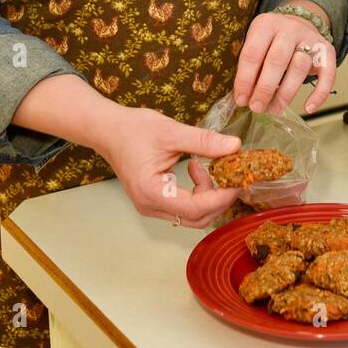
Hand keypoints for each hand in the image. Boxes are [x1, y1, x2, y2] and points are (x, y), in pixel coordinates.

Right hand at [96, 105, 242, 226]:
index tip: (239, 180)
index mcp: (152, 192)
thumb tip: (234, 146)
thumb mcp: (171, 131)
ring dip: (207, 195)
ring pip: (192, 215)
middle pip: (197, 218)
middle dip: (219, 198)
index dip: (222, 197)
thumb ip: (204, 141)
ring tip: (205, 166)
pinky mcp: (154, 201)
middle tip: (231, 174)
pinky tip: (195, 168)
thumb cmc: (134, 129)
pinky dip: (197, 193)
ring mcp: (151, 206)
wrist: (108, 130)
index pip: (196, 208)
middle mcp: (150, 206)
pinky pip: (183, 207)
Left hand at [232, 11, 335, 115]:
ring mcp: (310, 38)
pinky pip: (327, 73)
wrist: (300, 22)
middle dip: (265, 88)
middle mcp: (289, 28)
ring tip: (275, 109)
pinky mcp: (327, 50)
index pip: (252, 53)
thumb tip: (245, 98)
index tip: (241, 100)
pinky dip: (320, 93)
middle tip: (257, 107)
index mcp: (266, 25)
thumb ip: (252, 67)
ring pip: (299, 67)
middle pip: (276, 60)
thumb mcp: (257, 44)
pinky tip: (309, 108)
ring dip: (286, 93)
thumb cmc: (272, 41)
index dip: (245, 79)